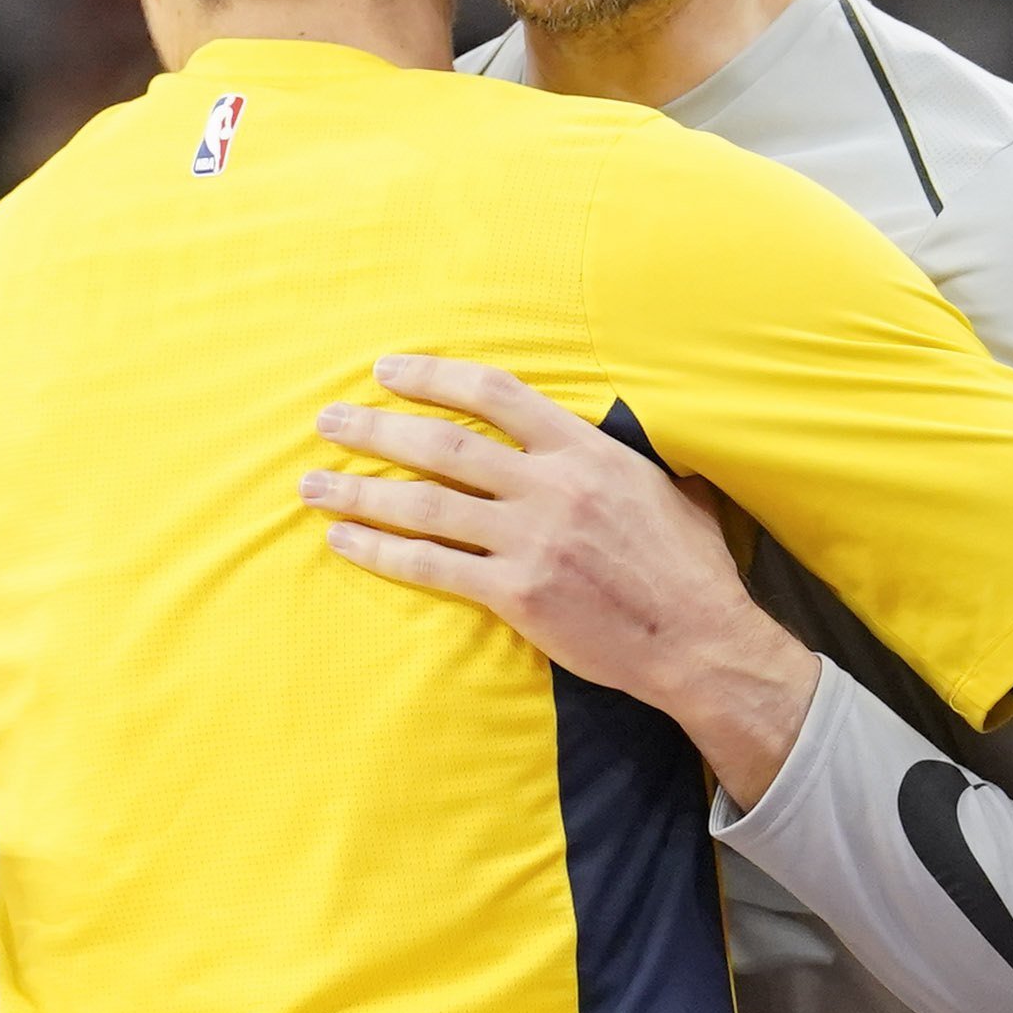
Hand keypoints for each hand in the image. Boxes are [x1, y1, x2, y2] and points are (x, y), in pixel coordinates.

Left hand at [302, 355, 817, 806]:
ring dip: (359, 491)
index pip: (495, 394)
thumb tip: (612, 427)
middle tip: (328, 420)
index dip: (434, 376)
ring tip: (312, 483)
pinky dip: (381, 552)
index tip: (388, 371)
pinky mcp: (516, 594)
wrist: (700, 641)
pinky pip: (432, 565)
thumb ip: (624, 453)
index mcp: (585, 450)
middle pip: (443, 445)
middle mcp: (551, 487)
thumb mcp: (669, 485)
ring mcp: (531, 541)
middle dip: (376, 429)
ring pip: (425, 505)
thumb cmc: (688, 566)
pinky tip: (343, 542)